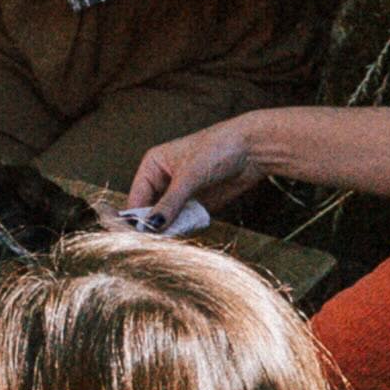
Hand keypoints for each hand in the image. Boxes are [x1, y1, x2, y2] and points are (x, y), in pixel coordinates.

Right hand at [119, 116, 257, 229]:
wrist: (252, 150)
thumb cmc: (218, 148)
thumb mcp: (190, 176)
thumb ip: (170, 203)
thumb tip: (151, 225)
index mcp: (152, 167)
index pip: (136, 199)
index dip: (136, 219)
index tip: (141, 236)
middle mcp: (163, 181)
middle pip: (149, 212)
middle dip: (154, 227)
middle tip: (157, 241)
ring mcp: (180, 195)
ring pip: (167, 220)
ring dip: (171, 229)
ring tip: (175, 235)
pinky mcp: (197, 205)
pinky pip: (185, 222)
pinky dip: (186, 229)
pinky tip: (189, 230)